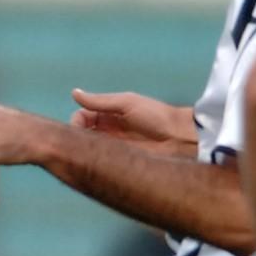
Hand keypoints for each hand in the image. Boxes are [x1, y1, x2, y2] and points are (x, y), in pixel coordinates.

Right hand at [70, 89, 197, 158]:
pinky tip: (94, 162)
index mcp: (110, 113)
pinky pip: (103, 160)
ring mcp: (115, 146)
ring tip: (85, 153)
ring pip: (91, 147)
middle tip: (77, 143)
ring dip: (85, 149)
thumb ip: (100, 101)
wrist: (181, 138)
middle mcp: (109, 130)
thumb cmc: (155, 116)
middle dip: (77, 136)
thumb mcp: (126, 104)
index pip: (83, 116)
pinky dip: (96, 160)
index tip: (76, 128)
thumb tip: (74, 93)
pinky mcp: (122, 161)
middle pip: (84, 132)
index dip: (76, 121)